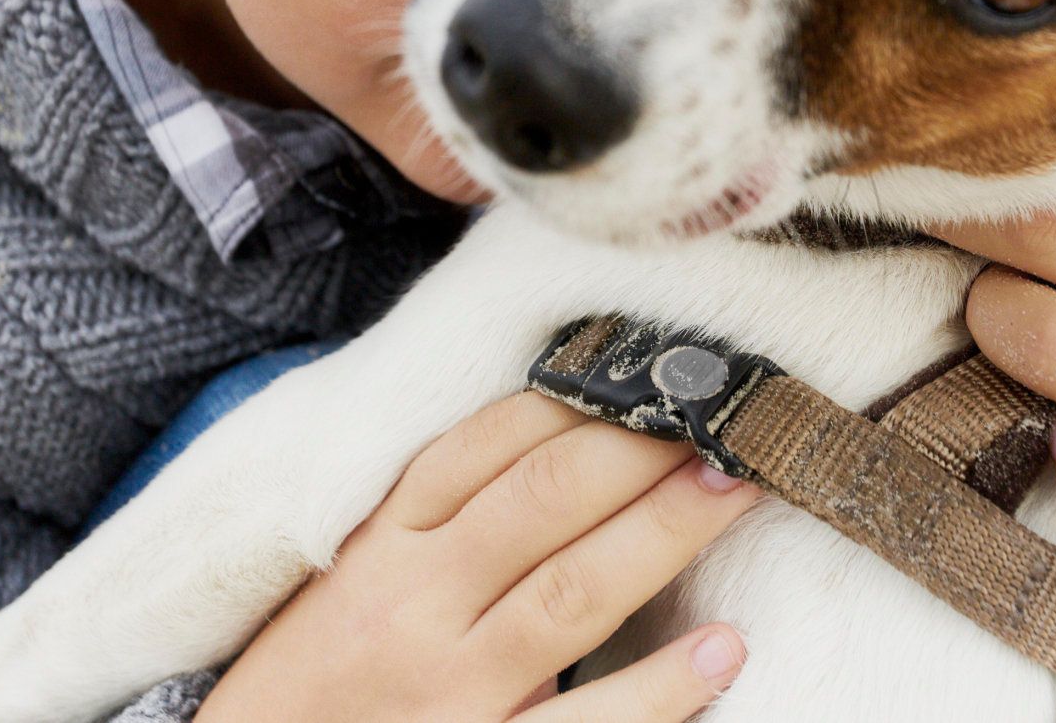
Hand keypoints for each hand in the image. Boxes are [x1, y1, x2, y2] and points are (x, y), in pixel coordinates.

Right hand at [198, 391, 758, 721]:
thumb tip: (564, 433)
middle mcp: (412, 605)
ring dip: (665, 533)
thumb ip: (440, 514)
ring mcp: (449, 690)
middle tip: (723, 413)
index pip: (483, 446)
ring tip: (737, 488)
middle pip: (541, 502)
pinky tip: (721, 649)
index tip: (653, 365)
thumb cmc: (319, 676)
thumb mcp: (355, 575)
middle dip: (638, 448)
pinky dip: (657, 690)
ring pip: (571, 594)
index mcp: (382, 544)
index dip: (576, 398)